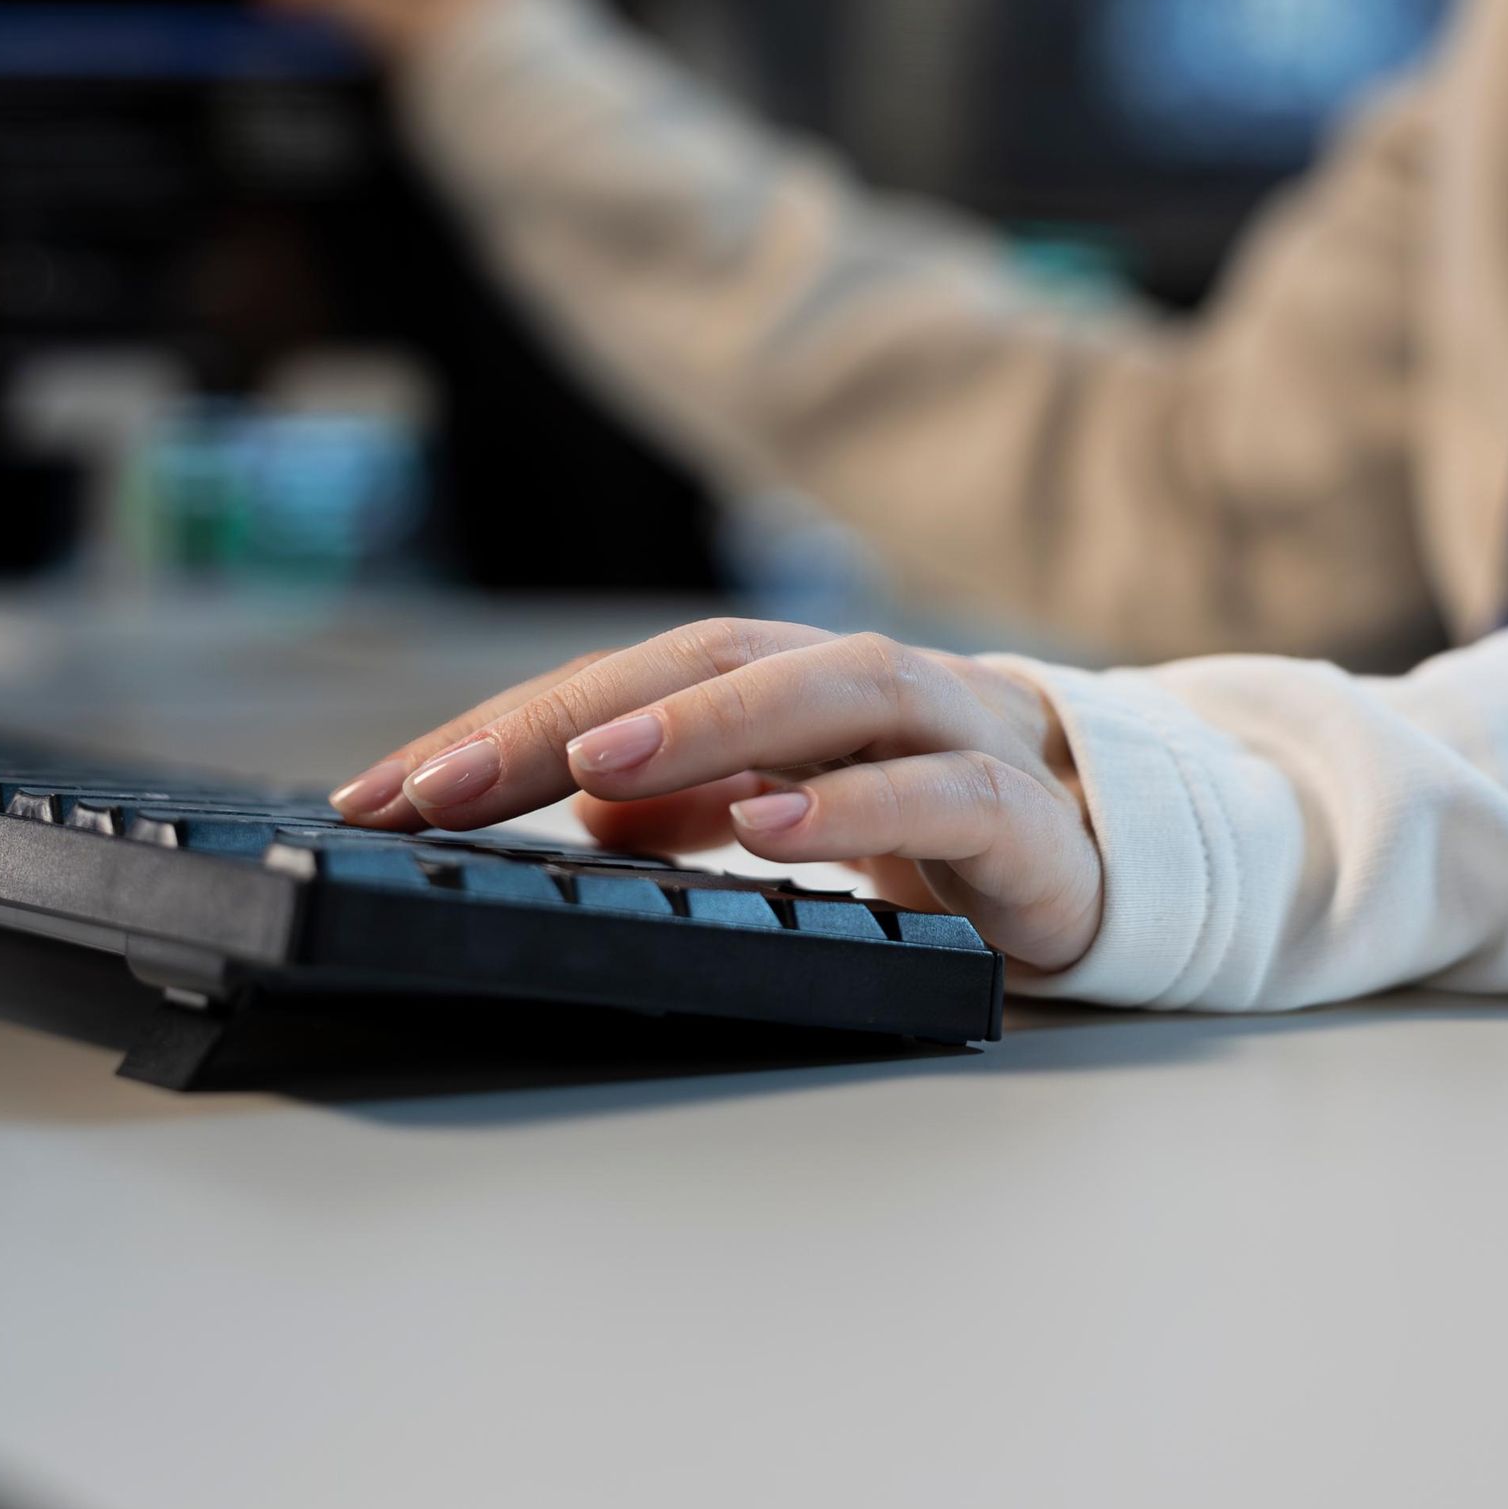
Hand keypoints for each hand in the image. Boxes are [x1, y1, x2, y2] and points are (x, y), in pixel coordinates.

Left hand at [329, 617, 1103, 978]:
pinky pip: (943, 789)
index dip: (502, 729)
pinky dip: (856, 800)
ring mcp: (952, 732)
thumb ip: (690, 808)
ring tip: (597, 764)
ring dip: (707, 723)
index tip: (386, 792)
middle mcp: (864, 683)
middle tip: (445, 783)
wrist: (1122, 849)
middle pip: (710, 659)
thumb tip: (575, 811)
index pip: (628, 680)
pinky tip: (771, 828)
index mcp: (790, 687)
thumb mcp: (786, 818)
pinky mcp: (1026, 815)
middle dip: (569, 714)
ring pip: (832, 690)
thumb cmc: (940, 826)